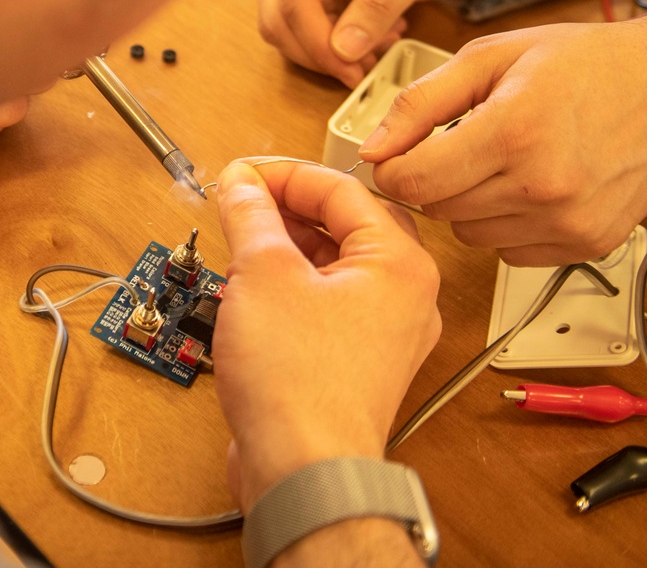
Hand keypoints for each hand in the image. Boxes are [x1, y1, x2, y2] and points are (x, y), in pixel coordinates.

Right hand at [213, 160, 440, 510]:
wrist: (304, 471)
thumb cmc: (302, 387)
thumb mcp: (263, 275)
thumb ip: (252, 216)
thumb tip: (241, 184)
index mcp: (402, 264)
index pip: (343, 189)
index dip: (285, 174)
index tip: (243, 175)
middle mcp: (405, 296)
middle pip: (345, 225)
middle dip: (289, 209)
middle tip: (244, 201)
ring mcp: (385, 332)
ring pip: (336, 265)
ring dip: (288, 247)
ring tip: (243, 241)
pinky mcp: (359, 360)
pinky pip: (329, 302)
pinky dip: (294, 286)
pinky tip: (254, 288)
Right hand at [259, 0, 471, 87]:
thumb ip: (380, 4)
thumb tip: (344, 50)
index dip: (318, 44)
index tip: (351, 71)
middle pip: (278, 18)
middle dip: (318, 55)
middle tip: (363, 71)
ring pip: (283, 31)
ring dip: (323, 55)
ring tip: (375, 52)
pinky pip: (301, 31)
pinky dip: (330, 48)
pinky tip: (371, 42)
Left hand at [359, 5, 646, 266]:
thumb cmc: (588, 64)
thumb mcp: (493, 57)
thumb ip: (422, 103)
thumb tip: (373, 148)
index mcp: (512, 132)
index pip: (414, 181)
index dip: (394, 169)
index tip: (400, 157)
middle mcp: (540, 187)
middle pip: (439, 209)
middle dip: (436, 178)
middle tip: (464, 145)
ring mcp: (567, 223)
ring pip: (470, 234)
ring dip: (471, 203)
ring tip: (505, 161)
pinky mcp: (586, 243)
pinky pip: (510, 252)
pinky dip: (506, 225)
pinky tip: (530, 187)